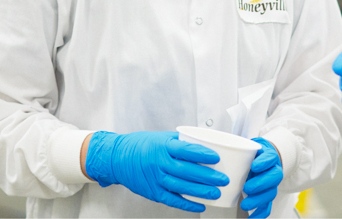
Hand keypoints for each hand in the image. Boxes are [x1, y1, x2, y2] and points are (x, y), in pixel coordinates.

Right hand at [85, 131, 228, 212]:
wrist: (117, 158)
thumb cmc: (141, 146)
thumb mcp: (161, 137)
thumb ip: (181, 142)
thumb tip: (205, 144)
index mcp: (163, 147)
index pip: (185, 150)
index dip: (202, 155)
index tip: (216, 158)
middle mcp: (159, 163)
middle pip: (186, 171)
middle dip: (207, 176)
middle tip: (223, 179)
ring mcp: (155, 179)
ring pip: (181, 187)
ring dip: (200, 192)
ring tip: (216, 193)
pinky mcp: (153, 192)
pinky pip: (172, 200)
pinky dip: (187, 204)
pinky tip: (200, 205)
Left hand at [241, 138, 282, 218]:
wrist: (267, 157)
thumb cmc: (255, 153)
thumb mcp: (250, 146)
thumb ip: (239, 147)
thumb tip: (219, 146)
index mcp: (270, 157)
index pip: (269, 158)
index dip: (263, 163)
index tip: (254, 166)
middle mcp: (274, 171)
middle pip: (272, 179)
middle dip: (260, 185)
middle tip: (246, 188)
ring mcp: (273, 184)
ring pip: (270, 194)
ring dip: (258, 200)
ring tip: (245, 204)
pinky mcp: (268, 195)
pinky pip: (268, 206)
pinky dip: (260, 213)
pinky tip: (251, 218)